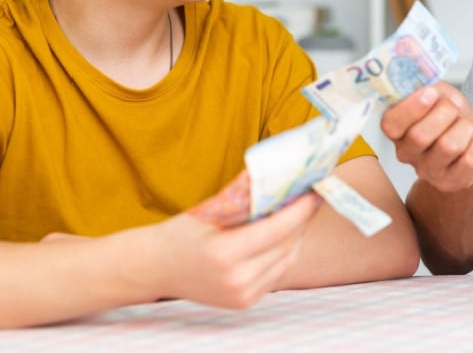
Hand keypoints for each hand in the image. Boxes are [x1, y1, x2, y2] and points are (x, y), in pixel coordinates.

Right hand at [147, 193, 323, 309]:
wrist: (156, 269)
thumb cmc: (180, 233)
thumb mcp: (209, 208)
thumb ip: (244, 193)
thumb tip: (277, 170)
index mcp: (224, 253)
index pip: (277, 229)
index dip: (301, 209)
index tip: (315, 191)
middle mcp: (237, 279)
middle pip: (287, 244)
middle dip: (302, 219)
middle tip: (311, 195)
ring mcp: (243, 295)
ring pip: (288, 260)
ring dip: (297, 235)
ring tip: (298, 212)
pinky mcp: (246, 301)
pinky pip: (277, 272)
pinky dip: (284, 252)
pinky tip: (281, 235)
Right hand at [380, 82, 472, 192]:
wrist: (470, 135)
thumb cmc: (447, 113)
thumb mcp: (435, 90)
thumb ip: (423, 83)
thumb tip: (418, 70)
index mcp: (397, 128)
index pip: (391, 124)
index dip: (411, 108)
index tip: (431, 93)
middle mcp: (407, 153)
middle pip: (420, 136)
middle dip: (445, 113)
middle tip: (453, 107)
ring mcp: (428, 171)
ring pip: (449, 147)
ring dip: (463, 128)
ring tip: (464, 125)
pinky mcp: (451, 182)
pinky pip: (470, 160)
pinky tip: (470, 144)